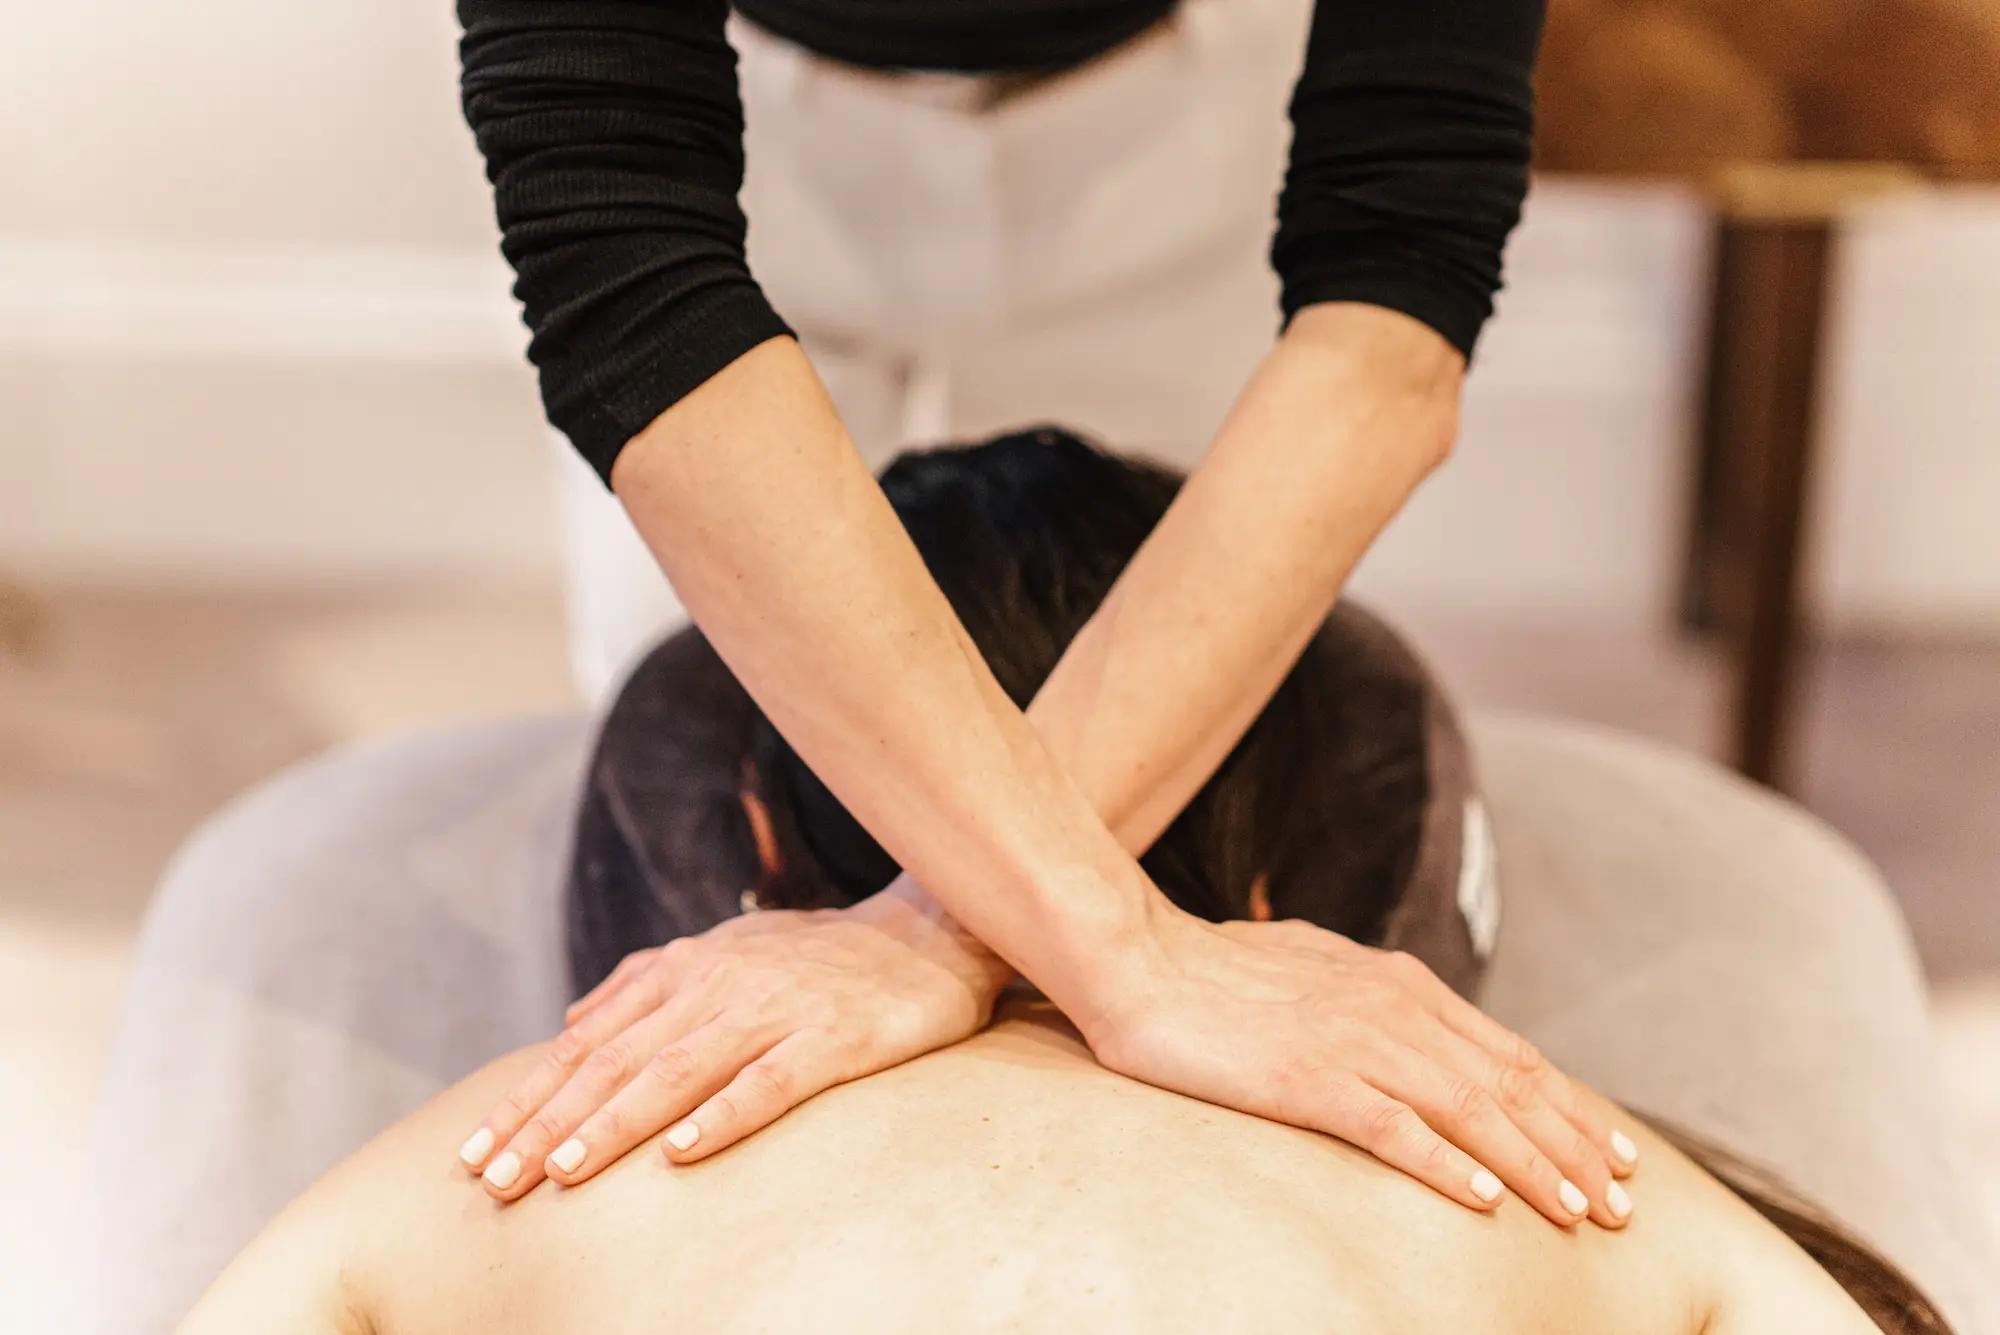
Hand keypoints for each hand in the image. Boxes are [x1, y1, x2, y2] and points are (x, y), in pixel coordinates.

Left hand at [455, 880, 1014, 1199]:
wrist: (932, 932)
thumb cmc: (823, 954)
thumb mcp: (729, 951)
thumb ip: (648, 980)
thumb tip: (574, 1017)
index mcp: (687, 969)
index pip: (589, 1043)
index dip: (531, 1097)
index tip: (476, 1150)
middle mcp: (719, 986)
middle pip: (617, 1062)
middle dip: (548, 1124)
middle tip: (494, 1182)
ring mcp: (776, 1010)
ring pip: (677, 1072)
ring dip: (615, 1124)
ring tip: (564, 1172)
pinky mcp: (833, 1038)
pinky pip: (769, 1082)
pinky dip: (722, 1115)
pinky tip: (682, 1153)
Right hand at [1078, 910, 1639, 1228]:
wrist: (1136, 959)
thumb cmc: (1210, 971)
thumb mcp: (1309, 967)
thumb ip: (1361, 994)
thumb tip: (1395, 1016)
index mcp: (1395, 982)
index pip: (1507, 1053)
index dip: (1569, 1106)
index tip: (1614, 1151)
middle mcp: (1390, 1008)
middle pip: (1508, 1086)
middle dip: (1575, 1147)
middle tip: (1625, 1203)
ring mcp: (1353, 1042)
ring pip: (1471, 1111)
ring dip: (1535, 1167)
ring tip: (1581, 1214)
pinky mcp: (1308, 1078)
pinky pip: (1396, 1129)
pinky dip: (1449, 1166)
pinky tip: (1485, 1202)